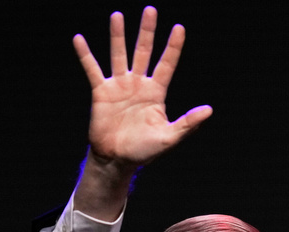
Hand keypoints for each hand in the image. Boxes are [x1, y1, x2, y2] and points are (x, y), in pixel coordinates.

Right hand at [73, 7, 211, 170]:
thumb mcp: (169, 138)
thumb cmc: (144, 151)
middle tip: (150, 10)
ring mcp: (119, 86)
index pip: (166, 64)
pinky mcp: (101, 92)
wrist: (116, 160)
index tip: (179, 27)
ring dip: (118, 35)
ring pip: (119, 55)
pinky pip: (92, 69)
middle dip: (147, 32)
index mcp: (156, 93)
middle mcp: (138, 85)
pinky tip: (79, 39)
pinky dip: (85, 55)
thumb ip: (188, 123)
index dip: (173, 47)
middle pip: (143, 52)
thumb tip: (209, 110)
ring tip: (117, 15)